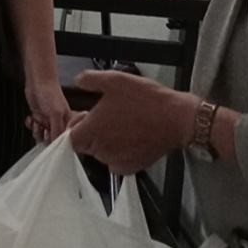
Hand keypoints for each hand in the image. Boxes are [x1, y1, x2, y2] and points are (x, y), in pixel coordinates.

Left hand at [23, 79, 71, 143]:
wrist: (38, 81)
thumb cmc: (50, 95)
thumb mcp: (56, 113)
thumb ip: (57, 129)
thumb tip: (57, 145)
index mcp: (68, 124)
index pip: (64, 141)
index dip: (56, 142)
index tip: (50, 136)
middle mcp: (59, 124)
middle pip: (51, 141)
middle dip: (44, 136)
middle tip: (42, 127)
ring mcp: (47, 121)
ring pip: (41, 136)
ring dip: (36, 131)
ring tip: (35, 121)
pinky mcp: (38, 117)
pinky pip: (34, 128)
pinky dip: (30, 125)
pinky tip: (30, 117)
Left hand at [69, 70, 196, 174]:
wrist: (177, 119)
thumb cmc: (145, 99)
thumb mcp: (114, 80)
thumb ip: (89, 79)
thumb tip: (78, 81)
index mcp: (92, 131)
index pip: (69, 138)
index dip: (75, 127)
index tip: (86, 116)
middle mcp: (102, 150)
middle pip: (85, 146)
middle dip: (91, 132)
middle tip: (107, 117)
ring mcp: (117, 161)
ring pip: (101, 154)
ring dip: (105, 142)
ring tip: (121, 125)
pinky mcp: (132, 168)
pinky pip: (116, 163)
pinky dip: (118, 153)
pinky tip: (129, 138)